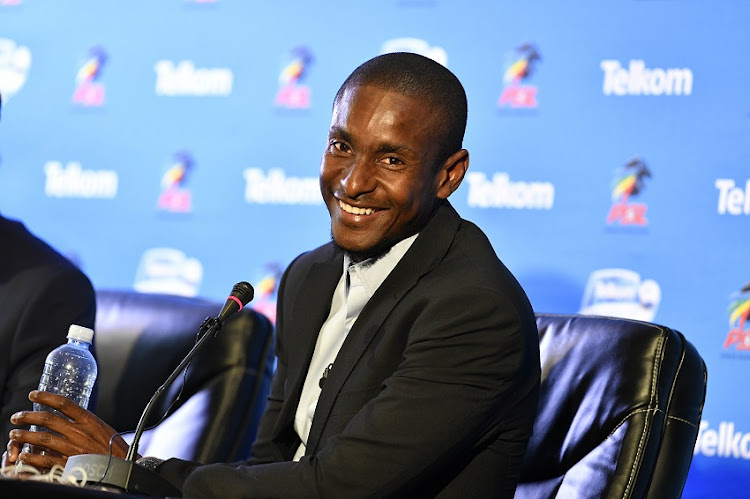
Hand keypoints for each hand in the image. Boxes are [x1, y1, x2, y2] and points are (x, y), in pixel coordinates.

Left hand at [7, 390, 129, 469]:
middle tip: (17, 417)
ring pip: (43, 439)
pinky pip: (46, 459)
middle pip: (48, 419)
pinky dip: (32, 457)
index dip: (46, 397)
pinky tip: (24, 455)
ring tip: (15, 434)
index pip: (64, 403)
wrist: (123, 466)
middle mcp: (80, 432)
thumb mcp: (103, 428)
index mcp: (89, 420)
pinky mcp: (70, 463)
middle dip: (28, 417)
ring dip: (25, 436)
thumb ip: (85, 422)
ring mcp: (74, 448)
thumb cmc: (114, 447)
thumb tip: (69, 416)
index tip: (34, 394)